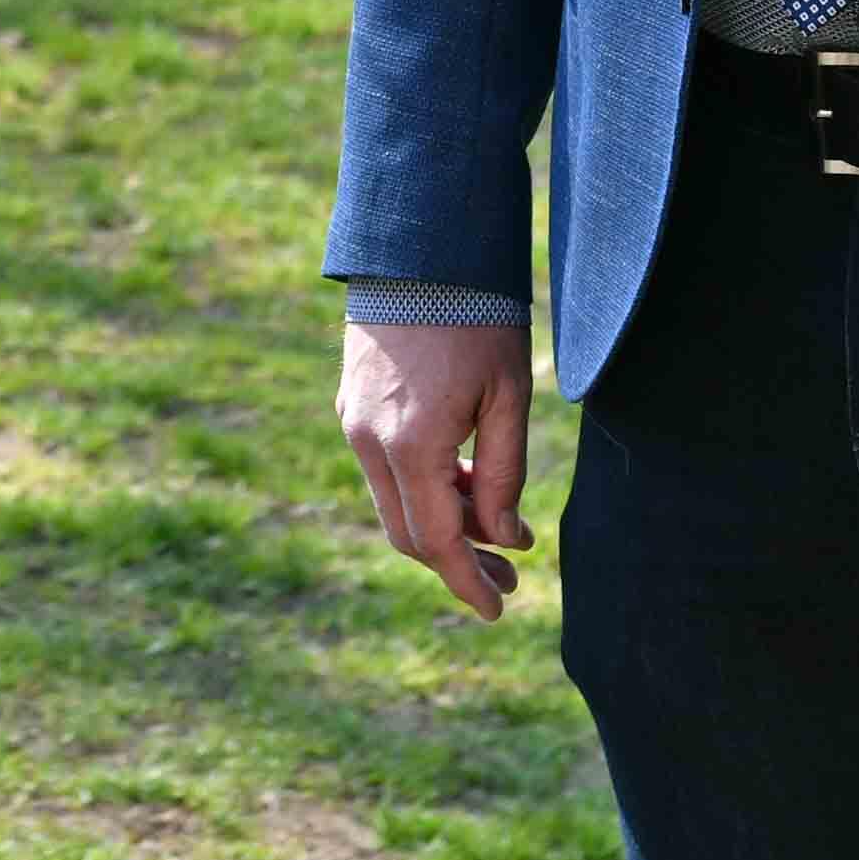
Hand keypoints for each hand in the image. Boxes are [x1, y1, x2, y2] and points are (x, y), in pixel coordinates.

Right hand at [338, 319, 535, 621]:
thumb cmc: (475, 318)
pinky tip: (463, 481)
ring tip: (495, 525)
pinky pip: (383, 470)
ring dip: (441, 525)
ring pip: (393, 504)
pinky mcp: (349, 405)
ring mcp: (353, 423)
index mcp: (411, 445)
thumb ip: (505, 474)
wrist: (417, 250)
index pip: (437, 542)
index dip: (468, 582)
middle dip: (458, 562)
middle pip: (409, 534)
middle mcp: (369, 442)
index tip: (499, 609)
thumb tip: (503, 537)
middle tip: (509, 574)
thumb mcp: (508, 397)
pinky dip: (422, 490)